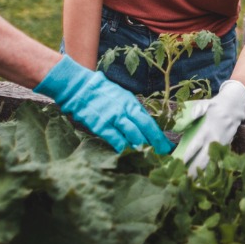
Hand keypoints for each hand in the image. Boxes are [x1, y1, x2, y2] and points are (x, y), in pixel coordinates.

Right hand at [34, 55, 172, 154]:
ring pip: (133, 136)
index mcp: (130, 102)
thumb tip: (142, 123)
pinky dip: (122, 148)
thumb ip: (130, 109)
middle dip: (155, 145)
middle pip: (145, 130)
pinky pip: (116, 140)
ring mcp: (113, 117)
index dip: (159, 136)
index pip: (149, 122)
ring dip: (141, 147)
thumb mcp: (119, 95)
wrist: (78, 87)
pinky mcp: (101, 125)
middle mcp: (124, 109)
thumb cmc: (98, 91)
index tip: (166, 146)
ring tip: (146, 156)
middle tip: (161, 155)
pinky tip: (125, 152)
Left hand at [175, 80, 244, 172]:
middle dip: (193, 170)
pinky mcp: (226, 149)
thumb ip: (195, 112)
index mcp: (207, 129)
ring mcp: (222, 146)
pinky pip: (218, 162)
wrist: (233, 108)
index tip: (179, 164)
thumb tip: (186, 120)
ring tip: (191, 184)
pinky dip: (211, 171)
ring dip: (202, 173)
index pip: (196, 145)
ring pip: (211, 163)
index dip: (188, 155)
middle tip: (182, 180)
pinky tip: (203, 179)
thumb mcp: (203, 105)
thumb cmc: (213, 107)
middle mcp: (215, 140)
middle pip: (203, 158)